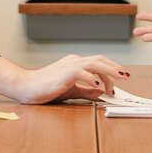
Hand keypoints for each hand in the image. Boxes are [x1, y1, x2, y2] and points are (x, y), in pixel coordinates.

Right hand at [7, 54, 130, 104]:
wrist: (26, 86)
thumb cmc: (46, 88)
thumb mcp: (71, 91)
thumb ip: (87, 91)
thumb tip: (102, 93)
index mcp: (75, 63)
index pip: (98, 63)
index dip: (112, 70)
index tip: (120, 81)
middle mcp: (74, 61)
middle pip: (100, 59)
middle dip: (115, 68)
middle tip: (125, 77)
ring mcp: (68, 65)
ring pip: (94, 63)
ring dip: (108, 71)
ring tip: (118, 79)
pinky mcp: (63, 73)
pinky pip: (81, 72)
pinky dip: (91, 78)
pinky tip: (98, 86)